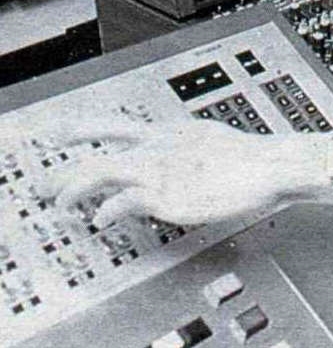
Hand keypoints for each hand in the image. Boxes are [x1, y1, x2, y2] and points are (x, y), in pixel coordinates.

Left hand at [46, 117, 323, 227]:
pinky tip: (101, 222)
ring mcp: (159, 170)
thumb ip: (187, 151)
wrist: (272, 165)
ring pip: (98, 173)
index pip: (112, 125)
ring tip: (61, 205)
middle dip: (63, 173)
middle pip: (95, 154)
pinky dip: (106, 212)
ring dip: (72, 190)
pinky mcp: (166, 194)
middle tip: (44, 188)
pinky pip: (122, 203)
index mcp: (168, 133)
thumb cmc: (252, 160)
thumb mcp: (210, 143)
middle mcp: (156, 148)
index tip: (57, 134)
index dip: (78, 129)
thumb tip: (182, 164)